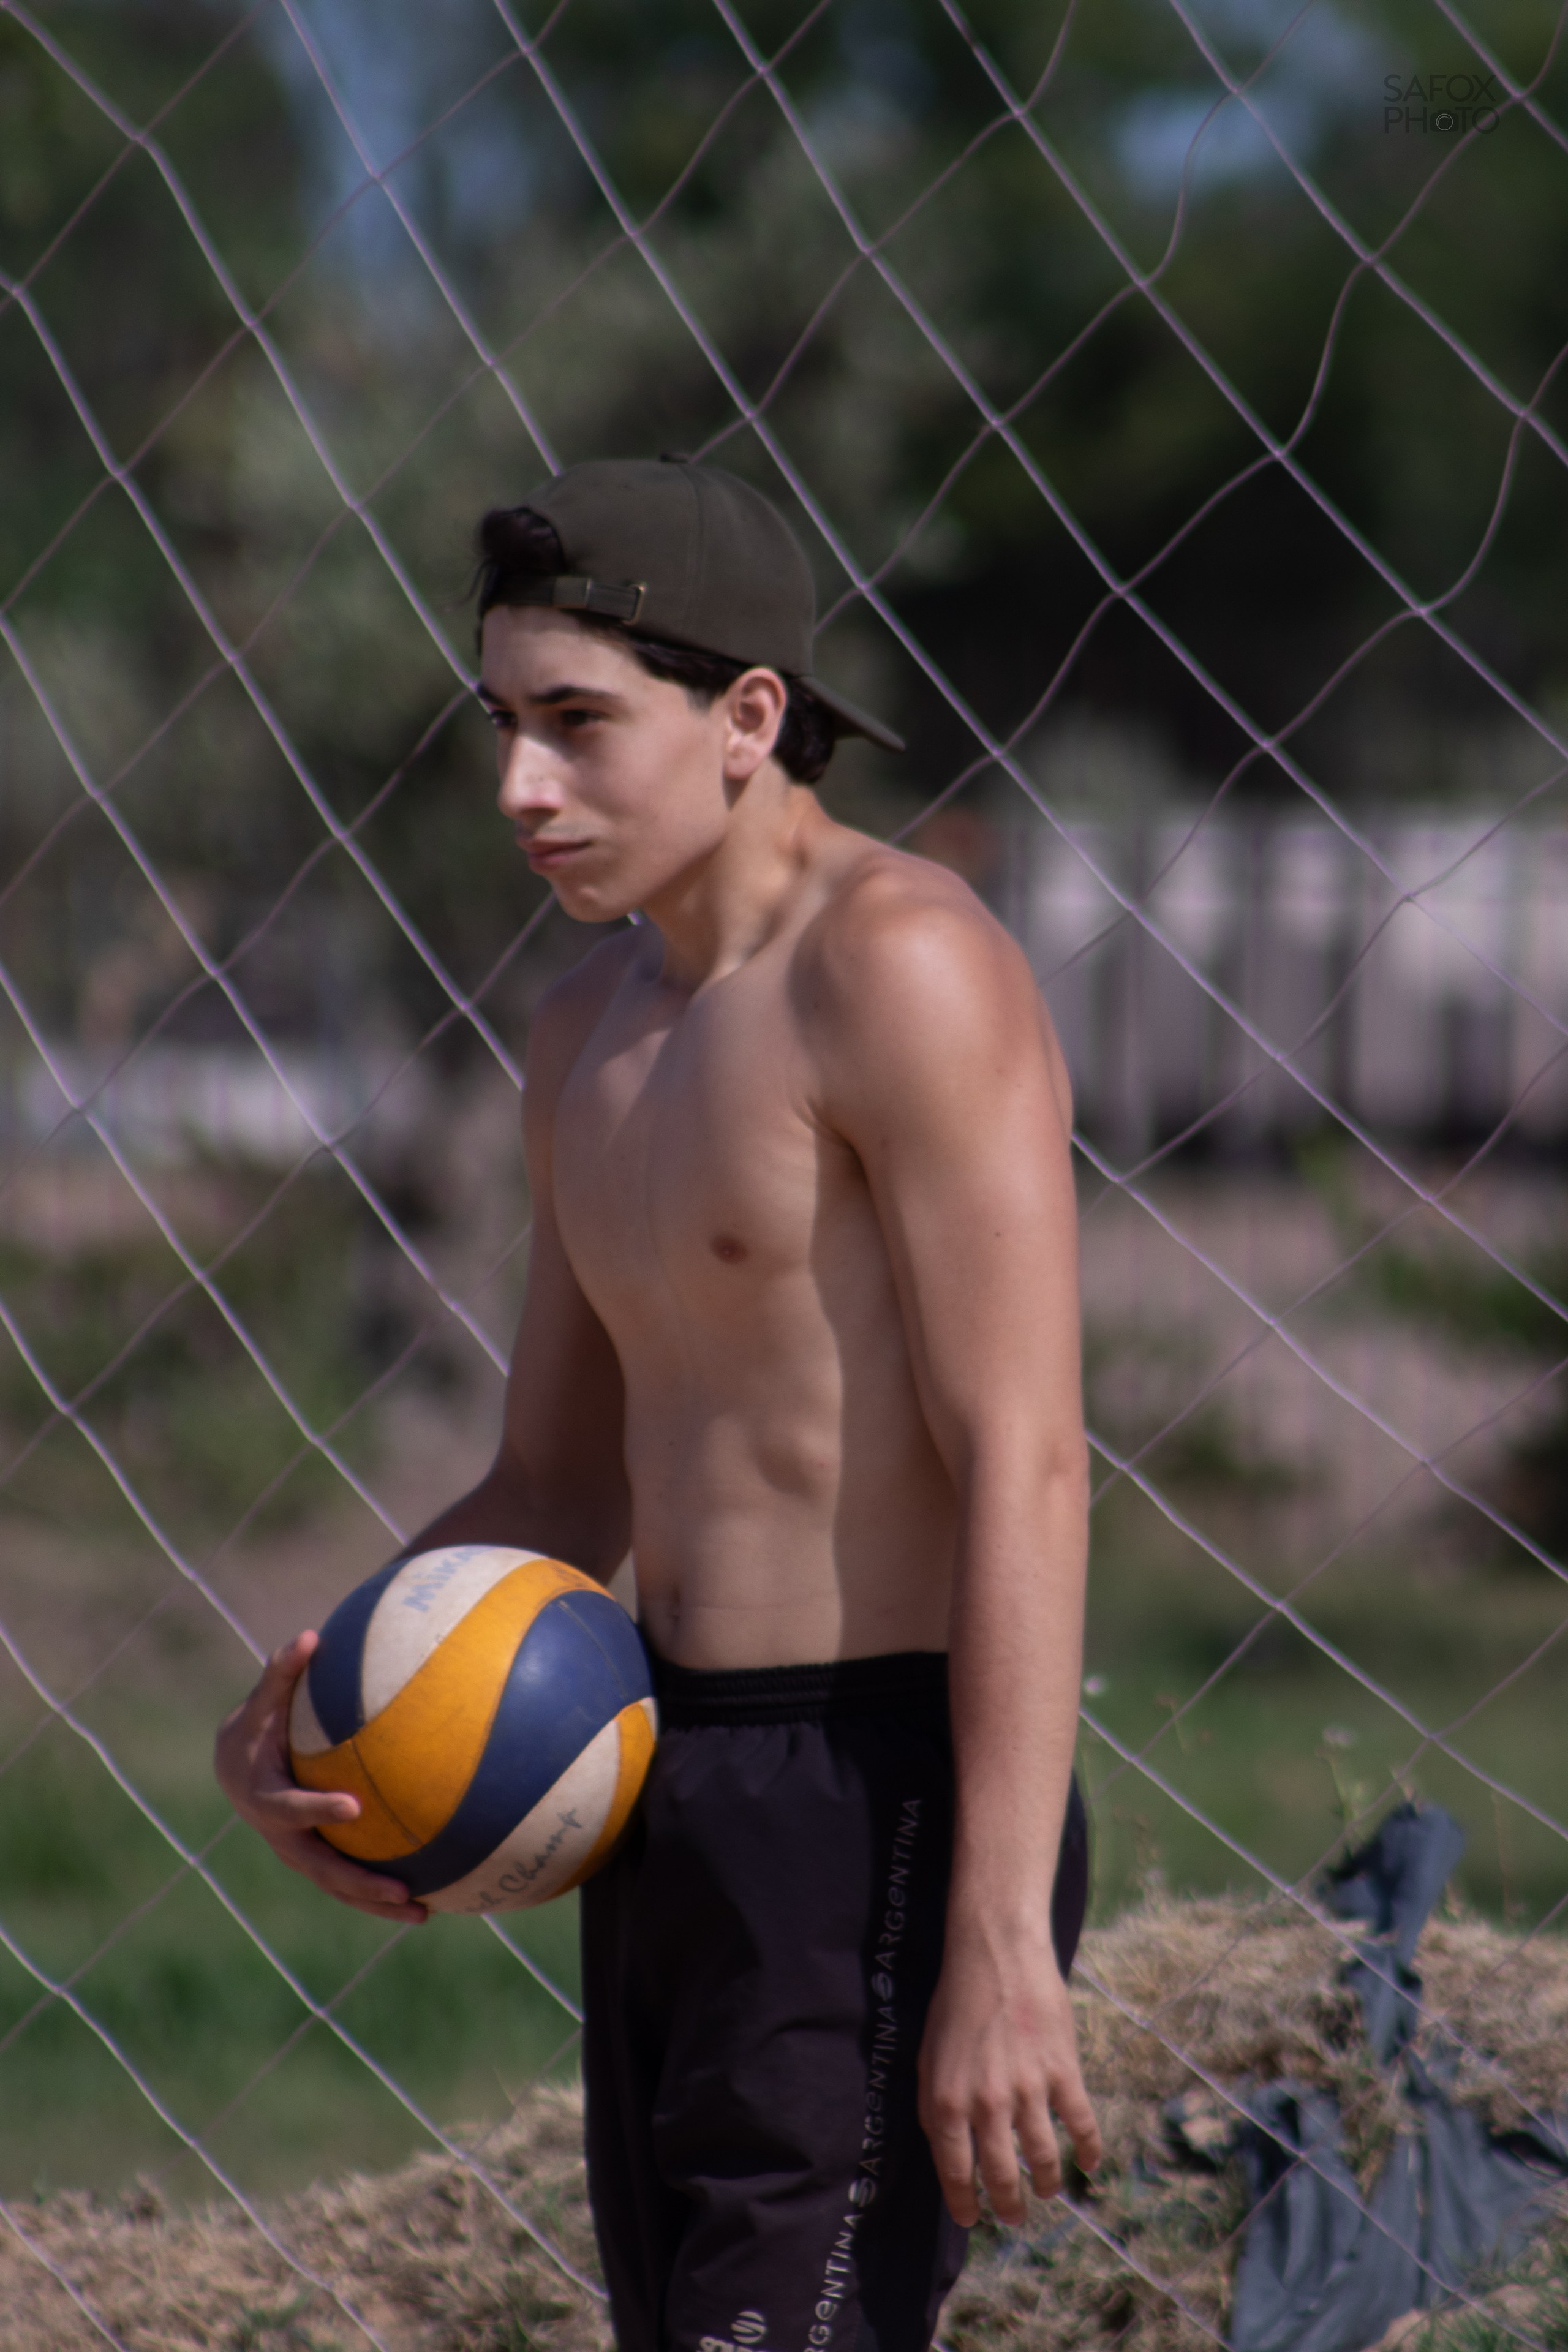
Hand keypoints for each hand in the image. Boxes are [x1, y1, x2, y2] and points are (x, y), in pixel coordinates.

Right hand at [213, 1631, 426, 1923]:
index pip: (294, 1809)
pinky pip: (350, 1881)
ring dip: (378, 1904)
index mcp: (266, 1798)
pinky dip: (381, 1893)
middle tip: (403, 1890)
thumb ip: (281, 1672)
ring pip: (339, 1887)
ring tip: (424, 1913)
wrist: (234, 1767)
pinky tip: (430, 1895)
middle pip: (323, 1869)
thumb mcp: (261, 1702)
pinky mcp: (317, 1858)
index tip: (354, 1807)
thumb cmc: (256, 1727)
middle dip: (362, 1884)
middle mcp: (283, 1837)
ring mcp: (301, 1853)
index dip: (320, 1810)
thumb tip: (310, 1636)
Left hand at [918, 1921, 1100, 2226]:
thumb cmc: (956, 2003)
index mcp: (949, 2101)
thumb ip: (935, 2108)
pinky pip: (1082, 2125)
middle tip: (1014, 2216)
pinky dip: (1090, 2150)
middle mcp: (988, 2104)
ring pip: (1044, 2158)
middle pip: (1003, 2175)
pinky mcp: (1063, 2071)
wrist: (996, 1953)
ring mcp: (1029, 2089)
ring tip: (1048, 2192)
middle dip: (1009, 2205)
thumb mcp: (928, 2058)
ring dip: (1048, 2184)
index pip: (956, 2171)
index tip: (972, 2218)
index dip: (965, 2202)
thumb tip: (948, 2153)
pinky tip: (1090, 2163)